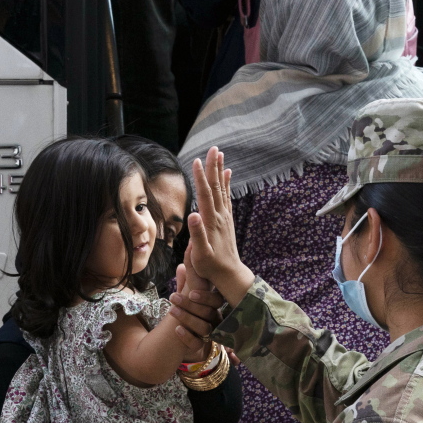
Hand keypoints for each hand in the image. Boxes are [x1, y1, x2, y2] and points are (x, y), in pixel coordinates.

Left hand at [170, 247, 228, 351]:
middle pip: (209, 313)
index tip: (191, 292)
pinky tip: (176, 329)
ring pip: (204, 327)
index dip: (206, 297)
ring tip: (172, 310)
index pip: (216, 300)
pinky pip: (197, 343)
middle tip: (173, 297)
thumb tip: (182, 265)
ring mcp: (209, 333)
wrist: (184, 337)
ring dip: (187, 318)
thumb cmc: (189, 312)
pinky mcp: (201, 347)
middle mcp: (214, 319)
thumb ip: (186, 283)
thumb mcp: (187, 296)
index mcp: (213, 306)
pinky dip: (187, 337)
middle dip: (191, 305)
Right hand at [187, 147, 254, 306]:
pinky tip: (228, 175)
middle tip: (214, 148)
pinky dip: (227, 184)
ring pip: (222, 189)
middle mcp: (220, 216)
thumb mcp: (200, 254)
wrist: (229, 274)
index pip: (205, 195)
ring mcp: (225, 217)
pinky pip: (227, 197)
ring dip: (220, 171)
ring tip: (220, 155)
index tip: (196, 160)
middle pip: (216, 186)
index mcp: (211, 221)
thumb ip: (197, 234)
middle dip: (213, 167)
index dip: (200, 177)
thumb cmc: (211, 266)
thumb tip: (193, 215)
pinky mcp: (227, 221)